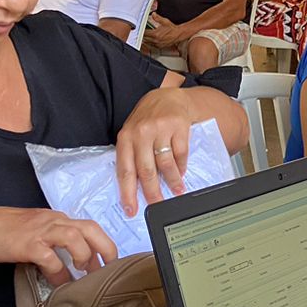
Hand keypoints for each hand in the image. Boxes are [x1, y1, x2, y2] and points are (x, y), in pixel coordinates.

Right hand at [0, 207, 117, 286]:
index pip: (90, 226)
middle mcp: (54, 221)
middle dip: (105, 248)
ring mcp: (41, 231)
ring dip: (84, 256)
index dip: (104, 244)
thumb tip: (79, 260)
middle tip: (110, 268)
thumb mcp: (40, 230)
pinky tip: (60, 283)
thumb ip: (58, 241)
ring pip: (73, 237)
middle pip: (90, 228)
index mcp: (59, 218)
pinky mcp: (28, 244)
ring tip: (85, 272)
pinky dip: (59, 271)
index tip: (110, 263)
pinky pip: (50, 257)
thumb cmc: (10, 231)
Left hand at [116, 85, 198, 213]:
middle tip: (157, 205)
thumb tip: (134, 187)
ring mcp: (160, 129)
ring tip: (177, 191)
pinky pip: (180, 153)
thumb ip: (132, 155)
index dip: (128, 193)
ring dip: (172, 181)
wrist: (168, 97)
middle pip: (146, 171)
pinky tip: (182, 172)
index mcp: (125, 138)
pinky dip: (182, 166)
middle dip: (152, 192)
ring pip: (165, 164)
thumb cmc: (148, 119)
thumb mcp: (134, 134)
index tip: (131, 209)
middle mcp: (141, 133)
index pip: (125, 171)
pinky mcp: (178, 126)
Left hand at [144, 12, 184, 49]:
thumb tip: (153, 14)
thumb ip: (157, 18)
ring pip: (147, 43)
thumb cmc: (172, 28)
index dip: (141, 31)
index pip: (144, 33)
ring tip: (146, 36)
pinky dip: (150, 42)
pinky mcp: (160, 47)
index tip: (141, 29)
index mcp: (155, 34)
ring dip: (146, 39)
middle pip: (144, 39)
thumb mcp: (165, 21)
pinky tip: (152, 39)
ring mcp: (157, 44)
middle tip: (143, 32)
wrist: (178, 34)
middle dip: (143, 35)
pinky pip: (152, 45)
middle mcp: (156, 40)